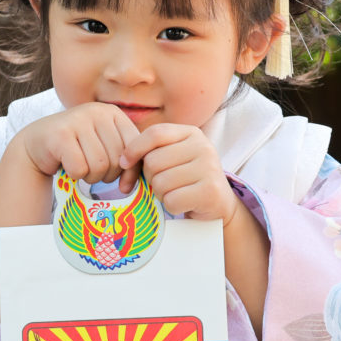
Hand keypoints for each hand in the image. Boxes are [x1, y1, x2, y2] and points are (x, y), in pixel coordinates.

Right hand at [16, 102, 140, 184]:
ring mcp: (77, 121)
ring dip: (91, 177)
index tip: (121, 180)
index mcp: (112, 112)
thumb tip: (129, 186)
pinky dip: (75, 175)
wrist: (38, 143)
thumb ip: (123, 159)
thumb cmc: (77, 148)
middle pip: (116, 159)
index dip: (131, 169)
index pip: (134, 146)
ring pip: (99, 166)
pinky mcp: (60, 135)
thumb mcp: (104, 146)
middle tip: (94, 173)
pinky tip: (68, 166)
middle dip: (107, 175)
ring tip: (82, 169)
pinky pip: (79, 168)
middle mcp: (96, 111)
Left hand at [119, 123, 239, 223]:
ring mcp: (209, 168)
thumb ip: (150, 152)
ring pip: (160, 183)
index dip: (134, 148)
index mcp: (191, 133)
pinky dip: (172, 207)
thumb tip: (122, 162)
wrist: (218, 203)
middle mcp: (203, 146)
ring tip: (176, 193)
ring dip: (161, 194)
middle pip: (153, 161)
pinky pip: (171, 200)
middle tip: (165, 184)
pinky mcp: (209, 191)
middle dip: (151, 178)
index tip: (124, 163)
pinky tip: (184, 203)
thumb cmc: (186, 179)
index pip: (155, 133)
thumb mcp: (172, 157)